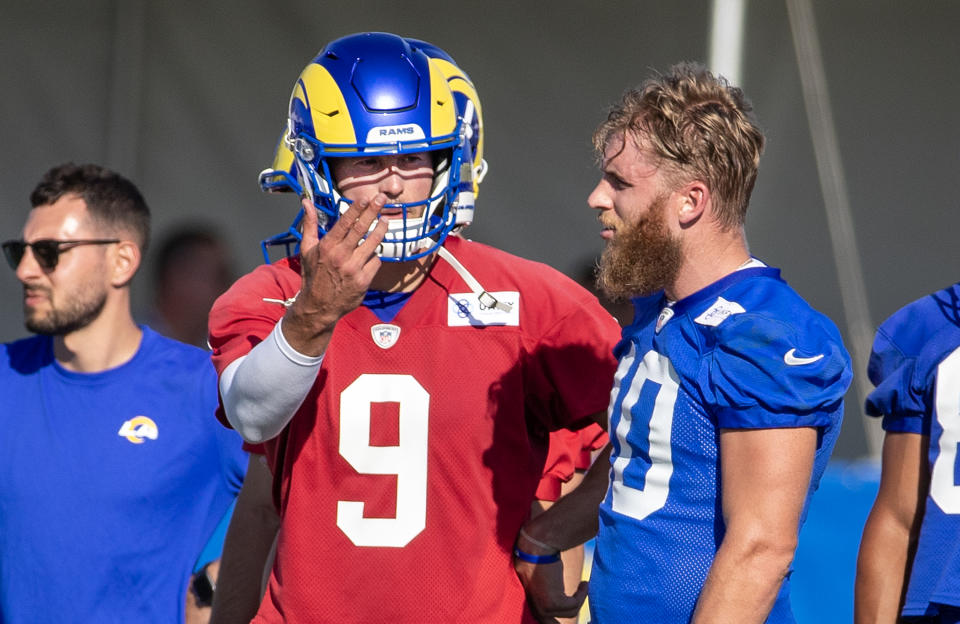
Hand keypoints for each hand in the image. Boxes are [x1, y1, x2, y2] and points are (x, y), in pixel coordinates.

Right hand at [282, 195, 388, 354]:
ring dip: (380, 230)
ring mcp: (353, 269)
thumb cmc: (313, 275)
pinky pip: (375, 262)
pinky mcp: (364, 281)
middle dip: (373, 211)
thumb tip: (306, 202)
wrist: (318, 306)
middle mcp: (341, 256)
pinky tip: (370, 256)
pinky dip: (374, 257)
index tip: (365, 198)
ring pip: (373, 244)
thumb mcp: (307, 249)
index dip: (356, 210)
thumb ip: (309, 224)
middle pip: (361, 229)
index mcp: (327, 247)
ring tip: (385, 221)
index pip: (344, 224)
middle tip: (382, 199)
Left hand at [514, 535, 587, 623]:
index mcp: (533, 607)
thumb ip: (547, 595)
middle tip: (582, 599)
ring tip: (584, 585)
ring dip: (580, 598)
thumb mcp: (541, 582)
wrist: (536, 549)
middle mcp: (536, 611)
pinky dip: (582, 594)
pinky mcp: (554, 603)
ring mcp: (544, 608)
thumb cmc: (538, 560)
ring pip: (570, 612)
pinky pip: (574, 605)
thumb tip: (558, 603)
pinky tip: (584, 583)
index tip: (574, 607)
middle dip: (570, 613)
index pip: (547, 623)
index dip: (558, 622)